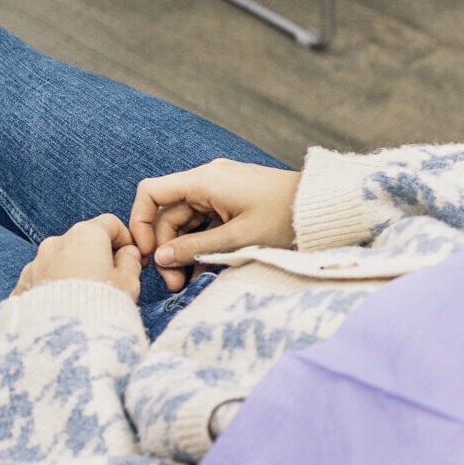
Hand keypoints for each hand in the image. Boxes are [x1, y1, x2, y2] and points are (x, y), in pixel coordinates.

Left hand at [15, 215, 143, 299]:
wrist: (63, 340)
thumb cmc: (100, 307)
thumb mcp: (129, 283)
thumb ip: (131, 262)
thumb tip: (128, 254)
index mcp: (85, 235)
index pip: (109, 223)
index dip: (125, 238)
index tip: (132, 256)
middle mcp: (56, 243)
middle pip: (82, 241)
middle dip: (96, 256)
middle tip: (110, 281)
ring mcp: (35, 264)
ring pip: (60, 261)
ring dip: (73, 272)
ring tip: (84, 299)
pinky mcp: (22, 285)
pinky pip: (43, 280)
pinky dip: (54, 288)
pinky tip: (64, 308)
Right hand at [129, 160, 300, 289]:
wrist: (322, 208)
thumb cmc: (285, 218)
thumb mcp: (238, 239)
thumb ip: (196, 248)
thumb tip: (160, 258)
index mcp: (204, 181)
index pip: (151, 193)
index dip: (140, 222)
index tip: (147, 254)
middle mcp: (208, 180)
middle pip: (168, 213)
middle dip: (166, 248)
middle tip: (174, 283)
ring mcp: (221, 190)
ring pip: (186, 221)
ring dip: (183, 250)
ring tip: (187, 282)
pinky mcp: (233, 202)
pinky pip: (206, 223)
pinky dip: (202, 244)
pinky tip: (204, 270)